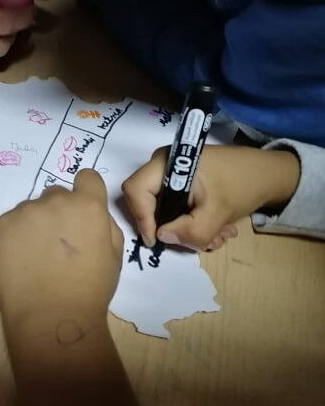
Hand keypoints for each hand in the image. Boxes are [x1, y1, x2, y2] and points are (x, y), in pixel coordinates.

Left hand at [0, 169, 123, 326]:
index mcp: (87, 206)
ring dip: (35, 224)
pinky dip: (15, 236)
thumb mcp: (114, 255)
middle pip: (56, 194)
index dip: (85, 192)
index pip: (87, 178)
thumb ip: (104, 224)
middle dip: (58, 212)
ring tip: (35, 256)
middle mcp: (55, 201)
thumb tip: (90, 212)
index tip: (79, 211)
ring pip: (31, 209)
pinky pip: (11, 222)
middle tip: (56, 243)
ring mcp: (25, 211)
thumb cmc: (89, 290)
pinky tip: (19, 260)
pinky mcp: (2, 225)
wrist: (51, 315)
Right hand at [122, 145, 300, 250]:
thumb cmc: (243, 184)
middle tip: (198, 241)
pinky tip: (217, 228)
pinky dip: (192, 221)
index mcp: (166, 164)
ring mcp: (171, 174)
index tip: (157, 241)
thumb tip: (162, 237)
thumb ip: (190, 230)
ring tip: (217, 236)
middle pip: (147, 203)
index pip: (136, 191)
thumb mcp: (218, 213)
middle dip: (171, 228)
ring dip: (187, 229)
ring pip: (162, 208)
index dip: (141, 218)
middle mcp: (163, 166)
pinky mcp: (181, 182)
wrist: (270, 173)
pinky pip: (174, 206)